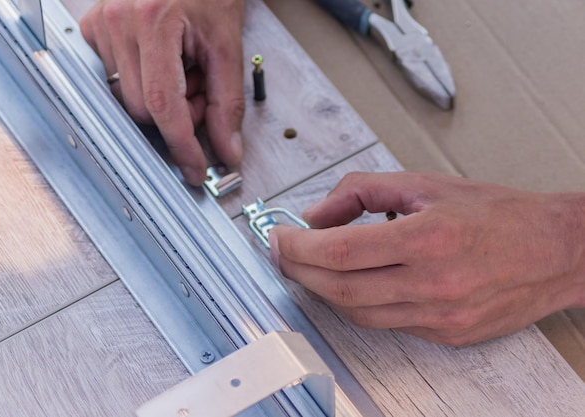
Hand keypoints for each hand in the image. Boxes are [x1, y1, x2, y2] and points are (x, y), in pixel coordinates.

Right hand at [80, 0, 245, 184]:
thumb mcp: (227, 45)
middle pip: (143, 110)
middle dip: (178, 115)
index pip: (162, 104)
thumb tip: (226, 149)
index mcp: (154, 20)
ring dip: (163, 100)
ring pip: (129, 101)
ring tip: (183, 69)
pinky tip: (161, 64)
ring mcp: (101, 25)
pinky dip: (144, 85)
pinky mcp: (92, 30)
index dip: (181, 145)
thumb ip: (227, 103)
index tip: (194, 168)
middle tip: (201, 89)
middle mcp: (119, 21)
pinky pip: (116, 82)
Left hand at [268, 172, 584, 345]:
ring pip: (358, 314)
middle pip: (341, 289)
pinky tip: (352, 284)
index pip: (341, 250)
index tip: (279, 238)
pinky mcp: (447, 335)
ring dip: (324, 291)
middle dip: (299, 271)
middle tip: (284, 253)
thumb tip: (317, 215)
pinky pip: (386, 324)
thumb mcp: (426, 184)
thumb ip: (363, 192)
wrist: (556, 251)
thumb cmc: (498, 214)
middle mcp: (435, 283)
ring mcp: (441, 316)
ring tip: (311, 267)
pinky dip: (359, 305)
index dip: (299, 247)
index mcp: (430, 238)